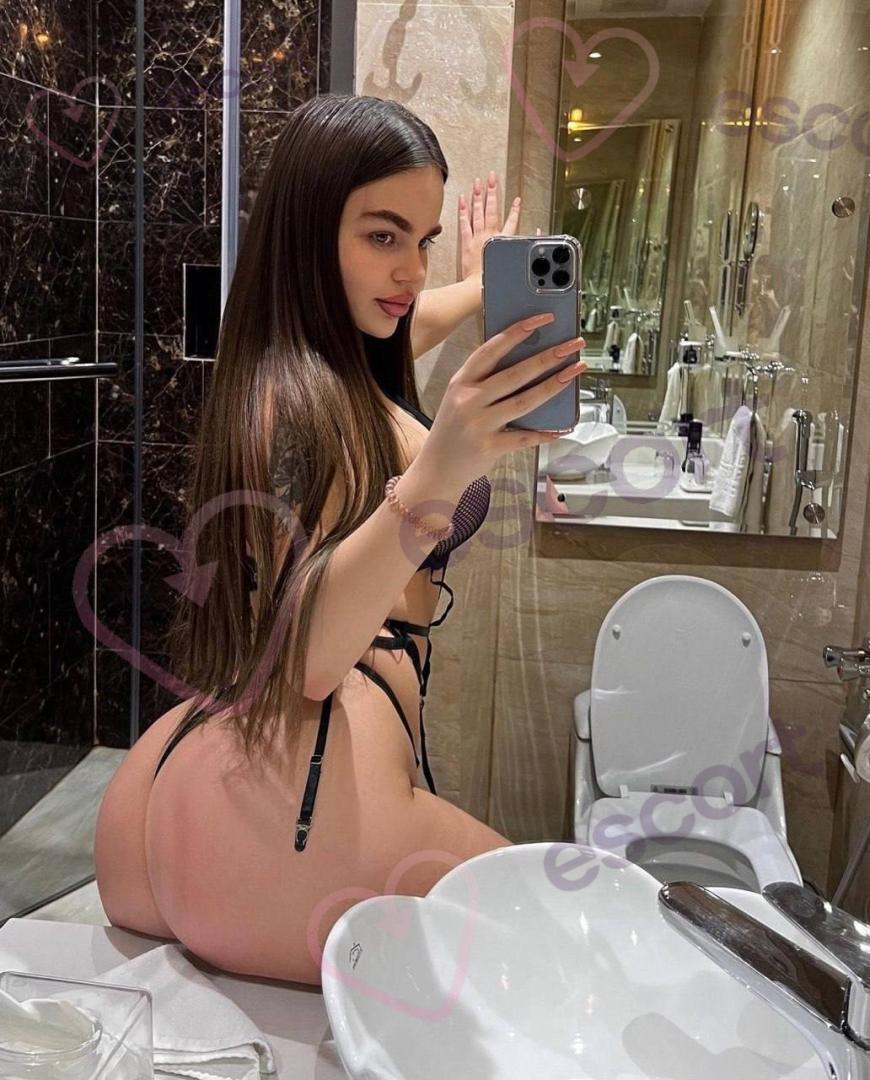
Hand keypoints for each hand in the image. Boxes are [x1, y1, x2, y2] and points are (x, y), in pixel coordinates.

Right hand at [419, 313, 586, 489]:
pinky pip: (524, 437)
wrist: (436, 468)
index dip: (518, 332)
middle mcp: (469, 400)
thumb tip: (529, 362)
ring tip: (575, 372)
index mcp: (461, 381)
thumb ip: (485, 380)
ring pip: (524, 401)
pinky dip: (545, 433)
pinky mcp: (489, 447)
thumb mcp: (459, 398)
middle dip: (548, 357)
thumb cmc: (453, 430)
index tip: (542, 319)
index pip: (492, 349)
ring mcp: (479, 424)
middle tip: (572, 345)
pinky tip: (562, 427)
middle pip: (515, 374)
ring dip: (554, 385)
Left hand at [457, 171, 522, 280]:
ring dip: (478, 196)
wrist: (479, 287)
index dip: (515, 210)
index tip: (517, 200)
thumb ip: (523, 248)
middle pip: (492, 209)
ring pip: (478, 212)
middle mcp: (490, 235)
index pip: (511, 221)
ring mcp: (477, 237)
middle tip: (491, 177)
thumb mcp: (512, 264)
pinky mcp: (466, 242)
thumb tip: (535, 236)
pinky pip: (464, 223)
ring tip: (478, 182)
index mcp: (502, 240)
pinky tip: (463, 199)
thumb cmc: (494, 278)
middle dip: (492, 191)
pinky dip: (463, 210)